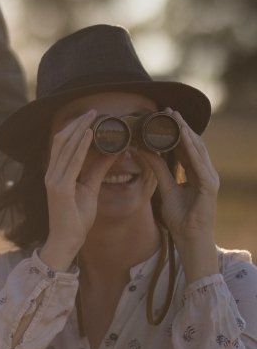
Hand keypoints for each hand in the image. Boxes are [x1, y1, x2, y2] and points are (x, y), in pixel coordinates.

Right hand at [39, 109, 114, 269]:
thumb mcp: (90, 188)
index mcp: (57, 173)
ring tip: (92, 116)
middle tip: (93, 110)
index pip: (63, 145)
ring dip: (80, 129)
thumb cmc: (76, 218)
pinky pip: (72, 162)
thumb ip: (98, 169)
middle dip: (77, 123)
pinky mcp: (60, 188)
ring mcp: (54, 180)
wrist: (67, 240)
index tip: (90, 116)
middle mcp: (52, 173)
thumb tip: (113, 150)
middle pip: (62, 141)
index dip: (75, 128)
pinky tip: (90, 134)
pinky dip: (81, 146)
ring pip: (65, 147)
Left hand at [145, 110, 219, 273]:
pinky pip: (199, 165)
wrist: (190, 238)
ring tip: (175, 118)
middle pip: (193, 144)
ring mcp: (209, 177)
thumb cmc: (179, 218)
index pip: (185, 147)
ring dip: (187, 133)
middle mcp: (204, 171)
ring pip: (198, 150)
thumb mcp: (164, 189)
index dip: (175, 131)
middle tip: (168, 110)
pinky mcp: (209, 186)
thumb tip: (139, 151)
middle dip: (181, 126)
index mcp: (194, 172)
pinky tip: (184, 139)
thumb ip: (156, 170)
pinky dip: (192, 151)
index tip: (163, 116)